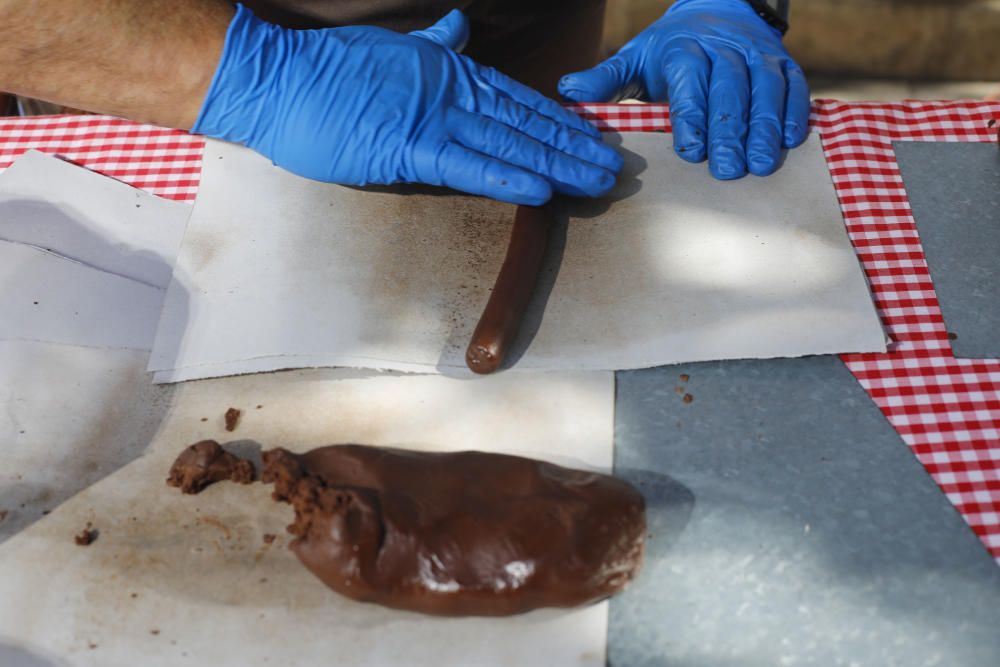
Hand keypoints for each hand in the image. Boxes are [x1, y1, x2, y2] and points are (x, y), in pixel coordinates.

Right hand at [193, 5, 622, 204]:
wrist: (279, 80)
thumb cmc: (328, 70)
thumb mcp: (391, 49)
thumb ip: (432, 44)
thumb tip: (458, 27)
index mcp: (449, 73)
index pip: (517, 98)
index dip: (557, 118)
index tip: (588, 134)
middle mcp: (452, 92)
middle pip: (526, 123)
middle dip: (572, 146)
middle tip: (613, 166)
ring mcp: (434, 118)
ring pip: (509, 144)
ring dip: (556, 164)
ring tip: (595, 182)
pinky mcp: (410, 147)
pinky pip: (469, 166)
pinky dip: (507, 177)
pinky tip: (542, 190)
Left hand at [559, 0, 809, 179]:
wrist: (718, 8)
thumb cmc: (669, 49)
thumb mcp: (634, 59)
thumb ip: (605, 79)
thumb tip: (567, 92)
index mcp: (683, 50)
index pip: (689, 83)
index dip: (692, 117)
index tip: (690, 152)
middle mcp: (723, 48)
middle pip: (730, 89)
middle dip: (730, 131)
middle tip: (729, 171)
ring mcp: (757, 54)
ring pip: (765, 89)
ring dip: (765, 128)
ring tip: (762, 165)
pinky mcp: (783, 61)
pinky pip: (794, 85)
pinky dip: (795, 111)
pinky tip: (791, 141)